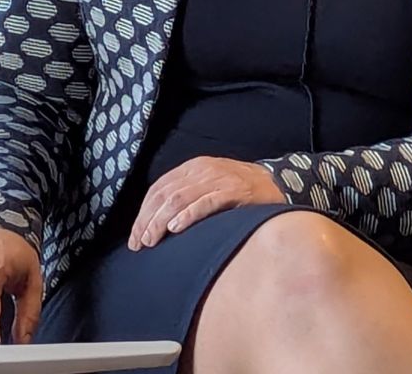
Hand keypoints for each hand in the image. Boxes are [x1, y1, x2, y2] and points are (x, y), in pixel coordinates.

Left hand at [129, 156, 284, 250]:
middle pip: (164, 195)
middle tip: (139, 244)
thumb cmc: (238, 191)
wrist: (276, 183)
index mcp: (192, 168)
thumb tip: (157, 223)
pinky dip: (188, 215)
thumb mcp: (208, 186)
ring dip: (161, 221)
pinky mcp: (234, 191)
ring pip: (179, 199)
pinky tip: (176, 228)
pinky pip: (206, 202)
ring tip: (151, 240)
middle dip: (147, 221)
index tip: (135, 236)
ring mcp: (218, 179)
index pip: (158, 189)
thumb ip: (187, 196)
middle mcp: (202, 170)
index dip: (143, 213)